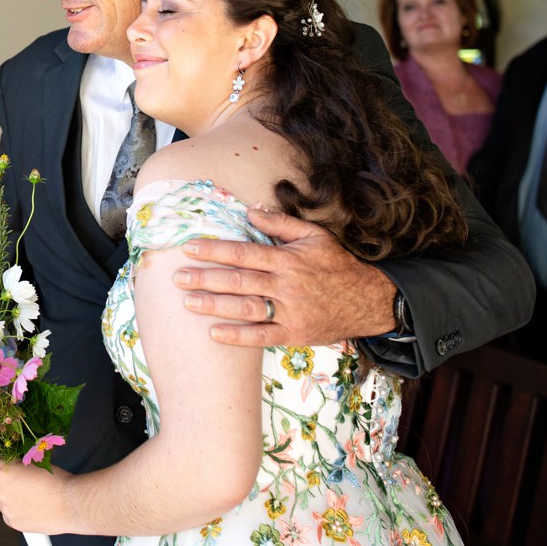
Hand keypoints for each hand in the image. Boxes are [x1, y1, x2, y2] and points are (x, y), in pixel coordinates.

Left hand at [0, 452, 71, 534]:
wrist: (72, 504)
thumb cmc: (57, 481)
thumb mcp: (34, 461)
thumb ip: (16, 462)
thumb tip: (10, 459)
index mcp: (2, 472)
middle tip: (15, 475)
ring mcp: (5, 509)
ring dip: (6, 493)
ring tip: (27, 492)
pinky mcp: (12, 522)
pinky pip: (7, 512)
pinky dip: (14, 507)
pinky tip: (30, 505)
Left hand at [174, 206, 396, 346]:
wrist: (368, 300)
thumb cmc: (336, 265)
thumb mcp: (314, 236)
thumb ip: (281, 223)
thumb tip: (250, 209)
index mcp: (288, 259)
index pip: (243, 252)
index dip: (214, 250)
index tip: (189, 248)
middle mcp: (287, 285)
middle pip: (239, 281)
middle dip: (205, 278)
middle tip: (178, 277)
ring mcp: (290, 311)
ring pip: (246, 308)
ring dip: (215, 306)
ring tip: (188, 302)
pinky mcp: (294, 334)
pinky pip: (262, 336)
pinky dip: (238, 336)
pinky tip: (214, 333)